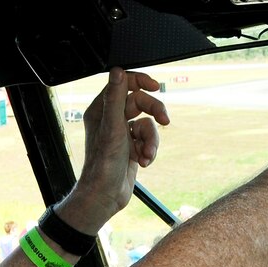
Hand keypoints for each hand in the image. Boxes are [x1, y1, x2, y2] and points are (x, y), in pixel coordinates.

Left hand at [63, 68, 168, 229]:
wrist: (106, 195)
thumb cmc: (103, 163)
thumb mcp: (112, 127)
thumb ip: (115, 97)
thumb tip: (117, 70)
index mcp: (101, 109)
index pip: (123, 84)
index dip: (140, 82)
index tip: (156, 87)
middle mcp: (111, 119)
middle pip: (140, 103)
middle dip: (154, 112)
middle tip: (165, 120)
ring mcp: (122, 134)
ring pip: (148, 124)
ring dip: (151, 140)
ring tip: (146, 154)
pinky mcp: (131, 148)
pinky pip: (148, 140)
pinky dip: (150, 150)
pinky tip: (144, 162)